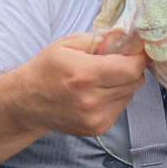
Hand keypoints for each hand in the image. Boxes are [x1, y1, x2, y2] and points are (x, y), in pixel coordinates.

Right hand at [15, 32, 147, 136]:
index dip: (138, 58)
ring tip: (102, 79)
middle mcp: (91, 99)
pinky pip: (120, 108)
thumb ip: (100, 39)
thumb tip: (127, 39)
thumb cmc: (47, 68)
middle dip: (131, 69)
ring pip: (130, 95)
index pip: (131, 68)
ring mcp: (95, 117)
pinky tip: (97, 93)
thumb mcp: (69, 43)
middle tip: (118, 62)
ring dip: (123, 84)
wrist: (27, 101)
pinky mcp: (97, 128)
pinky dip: (115, 98)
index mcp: (84, 74)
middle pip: (135, 82)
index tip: (136, 51)